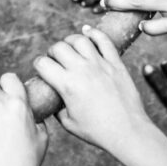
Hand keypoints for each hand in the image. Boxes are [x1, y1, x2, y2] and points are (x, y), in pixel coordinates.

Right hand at [33, 26, 152, 154]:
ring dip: (70, 41)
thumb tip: (53, 100)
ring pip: (80, 39)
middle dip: (52, 52)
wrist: (128, 132)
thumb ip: (57, 108)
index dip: (38, 65)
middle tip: (56, 60)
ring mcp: (100, 65)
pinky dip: (94, 33)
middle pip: (59, 47)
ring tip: (70, 48)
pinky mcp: (116, 64)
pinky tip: (88, 33)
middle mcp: (82, 70)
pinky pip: (104, 40)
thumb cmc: (98, 131)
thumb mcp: (69, 123)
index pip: (42, 64)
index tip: (42, 70)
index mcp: (68, 85)